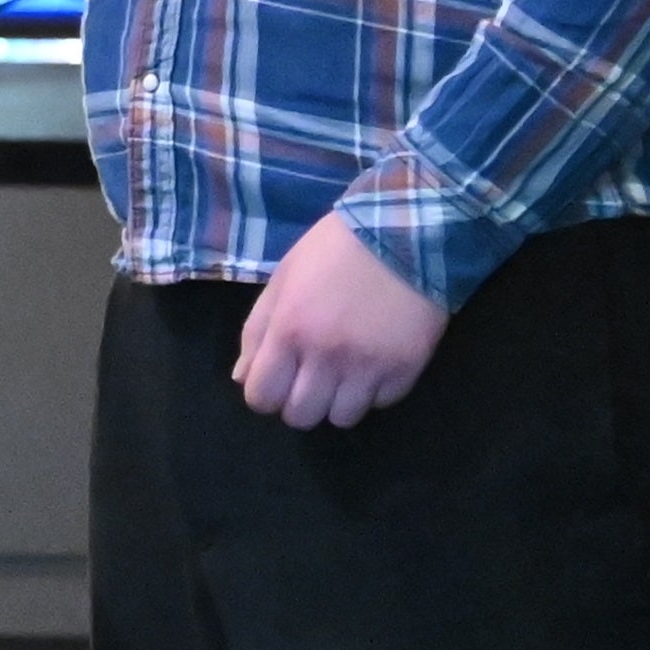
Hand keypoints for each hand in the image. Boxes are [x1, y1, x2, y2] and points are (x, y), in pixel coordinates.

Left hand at [232, 217, 447, 429]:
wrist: (406, 231)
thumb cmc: (335, 250)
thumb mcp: (283, 278)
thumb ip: (257, 330)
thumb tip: (242, 378)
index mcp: (289, 330)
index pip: (261, 398)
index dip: (266, 393)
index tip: (279, 379)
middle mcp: (326, 355)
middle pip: (300, 417)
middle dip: (300, 402)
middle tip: (312, 377)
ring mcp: (368, 365)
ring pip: (342, 419)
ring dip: (339, 401)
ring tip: (346, 372)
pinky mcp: (406, 368)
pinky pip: (381, 403)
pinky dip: (375, 390)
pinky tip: (376, 362)